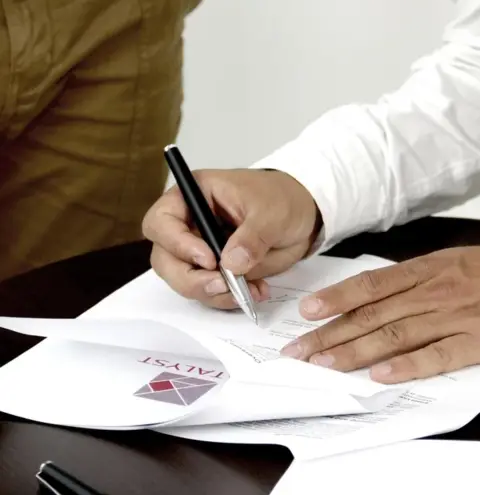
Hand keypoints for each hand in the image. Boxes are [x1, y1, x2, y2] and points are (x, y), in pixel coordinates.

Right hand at [142, 169, 319, 308]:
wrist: (302, 216)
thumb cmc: (281, 198)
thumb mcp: (272, 211)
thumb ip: (252, 236)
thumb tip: (231, 263)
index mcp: (194, 196)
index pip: (161, 222)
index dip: (177, 244)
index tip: (208, 259)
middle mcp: (189, 225)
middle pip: (165, 260)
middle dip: (190, 279)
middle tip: (222, 285)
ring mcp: (200, 251)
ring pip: (185, 281)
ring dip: (212, 293)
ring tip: (246, 291)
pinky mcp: (215, 271)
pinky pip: (211, 291)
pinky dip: (229, 298)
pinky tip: (255, 292)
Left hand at [281, 241, 479, 382]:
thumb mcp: (450, 261)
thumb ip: (414, 278)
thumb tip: (375, 293)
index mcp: (427, 270)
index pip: (371, 286)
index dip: (336, 299)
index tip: (307, 312)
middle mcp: (433, 292)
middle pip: (374, 314)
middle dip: (332, 333)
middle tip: (301, 349)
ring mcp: (454, 317)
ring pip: (396, 335)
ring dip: (356, 351)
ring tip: (325, 365)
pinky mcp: (477, 342)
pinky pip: (437, 356)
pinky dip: (407, 366)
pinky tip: (381, 376)